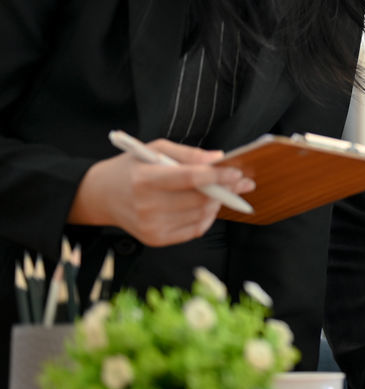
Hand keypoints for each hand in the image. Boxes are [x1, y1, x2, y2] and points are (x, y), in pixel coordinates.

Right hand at [69, 139, 254, 246]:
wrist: (101, 196)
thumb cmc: (131, 168)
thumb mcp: (153, 149)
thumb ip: (187, 153)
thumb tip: (217, 158)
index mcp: (145, 179)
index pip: (189, 178)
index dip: (217, 175)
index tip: (236, 172)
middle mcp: (146, 205)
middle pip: (199, 199)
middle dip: (225, 189)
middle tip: (239, 180)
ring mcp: (151, 226)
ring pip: (200, 215)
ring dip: (217, 202)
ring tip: (220, 190)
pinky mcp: (156, 239)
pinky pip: (194, 230)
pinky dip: (206, 217)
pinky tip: (205, 205)